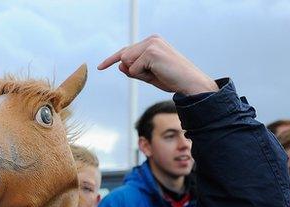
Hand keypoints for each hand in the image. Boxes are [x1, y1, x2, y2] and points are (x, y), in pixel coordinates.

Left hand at [98, 35, 217, 95]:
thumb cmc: (171, 79)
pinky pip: (133, 69)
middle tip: (154, 74)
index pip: (126, 50)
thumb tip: (120, 65)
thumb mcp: (148, 75)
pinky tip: (158, 73)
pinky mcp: (151, 52)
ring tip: (157, 73)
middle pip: (123, 58)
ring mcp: (151, 44)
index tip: (99, 67)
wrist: (190, 83)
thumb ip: (133, 70)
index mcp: (152, 42)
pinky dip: (142, 75)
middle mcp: (151, 39)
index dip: (111, 60)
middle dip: (134, 71)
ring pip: (126, 62)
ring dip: (138, 73)